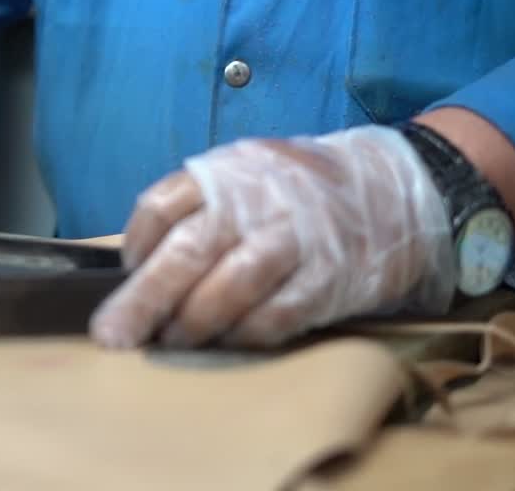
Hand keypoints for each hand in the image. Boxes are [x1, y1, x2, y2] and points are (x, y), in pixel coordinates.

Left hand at [89, 125, 456, 348]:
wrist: (400, 187)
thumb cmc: (303, 191)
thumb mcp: (248, 175)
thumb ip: (201, 209)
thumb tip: (141, 265)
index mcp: (228, 170)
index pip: (162, 205)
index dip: (136, 245)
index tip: (127, 273)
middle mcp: (257, 198)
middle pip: (188, 250)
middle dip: (145, 299)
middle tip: (114, 335)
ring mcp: (296, 236)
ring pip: (231, 285)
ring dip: (194, 323)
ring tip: (172, 342)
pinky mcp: (331, 275)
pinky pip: (278, 314)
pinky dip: (246, 335)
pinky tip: (228, 344)